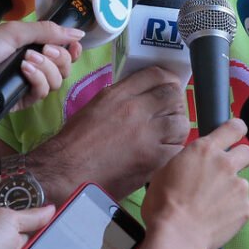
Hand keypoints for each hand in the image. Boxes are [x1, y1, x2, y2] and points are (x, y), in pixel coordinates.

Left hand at [0, 19, 83, 114]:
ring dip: (46, 67)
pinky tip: (24, 71)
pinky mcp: (20, 101)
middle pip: (63, 67)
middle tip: (46, 50)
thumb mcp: (14, 32)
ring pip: (55, 81)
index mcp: (29, 48)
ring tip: (26, 60)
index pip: (61, 52)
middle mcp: (31, 66)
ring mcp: (26, 85)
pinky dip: (37, 80)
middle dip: (60, 57)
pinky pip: (41, 94)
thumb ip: (46, 30)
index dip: (71, 50)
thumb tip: (78, 33)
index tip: (74, 44)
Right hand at [30, 66, 189, 203]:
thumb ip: (122, 95)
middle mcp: (135, 110)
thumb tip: (144, 92)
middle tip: (169, 110)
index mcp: (118, 95)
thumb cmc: (76, 142)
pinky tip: (163, 150)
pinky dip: (174, 148)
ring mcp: (148, 135)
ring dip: (176, 124)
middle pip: (173, 95)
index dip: (167, 80)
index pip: (156, 75)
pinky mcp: (155, 159)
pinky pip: (177, 147)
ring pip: (181, 121)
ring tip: (167, 132)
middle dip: (174, 101)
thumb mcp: (97, 105)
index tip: (168, 86)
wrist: (67, 173)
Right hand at [141, 118, 248, 248]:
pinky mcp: (245, 207)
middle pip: (246, 152)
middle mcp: (225, 164)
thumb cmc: (164, 206)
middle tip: (224, 173)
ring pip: (242, 182)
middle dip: (239, 160)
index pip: (233, 128)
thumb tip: (191, 163)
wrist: (177, 236)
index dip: (237, 129)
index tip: (237, 132)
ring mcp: (238, 186)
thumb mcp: (166, 171)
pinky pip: (243, 204)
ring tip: (212, 204)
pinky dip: (233, 209)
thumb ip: (187, 161)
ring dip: (231, 190)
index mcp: (204, 150)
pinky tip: (217, 216)